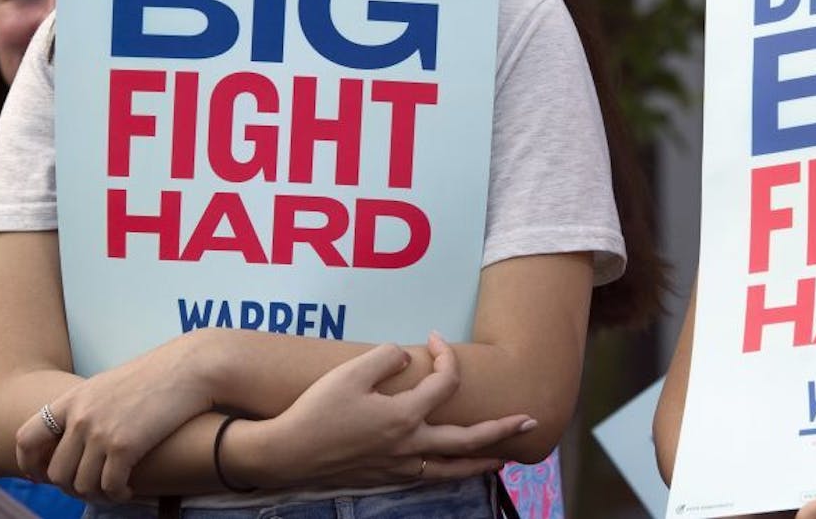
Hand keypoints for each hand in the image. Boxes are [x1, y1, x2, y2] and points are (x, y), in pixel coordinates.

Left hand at [17, 333, 212, 501]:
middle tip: (89, 488)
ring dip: (95, 494)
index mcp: (73, 398)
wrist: (191, 367)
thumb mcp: (112, 384)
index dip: (29, 464)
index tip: (41, 475)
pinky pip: (108, 486)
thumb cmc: (159, 374)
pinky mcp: (124, 446)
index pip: (27, 437)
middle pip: (56, 471)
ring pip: (80, 484)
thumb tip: (83, 434)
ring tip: (111, 491)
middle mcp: (80, 416)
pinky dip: (116, 494)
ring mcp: (100, 432)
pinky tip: (127, 490)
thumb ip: (91, 406)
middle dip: (71, 487)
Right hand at [236, 333, 535, 488]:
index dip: (447, 357)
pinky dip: (449, 473)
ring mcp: (398, 466)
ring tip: (502, 459)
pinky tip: (452, 469)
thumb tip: (409, 356)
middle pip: (467, 440)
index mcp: (405, 418)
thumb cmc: (317, 411)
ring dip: (480, 461)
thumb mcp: (351, 372)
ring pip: (451, 468)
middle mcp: (409, 446)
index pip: (445, 383)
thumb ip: (387, 357)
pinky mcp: (384, 476)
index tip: (435, 338)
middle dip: (501, 430)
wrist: (286, 454)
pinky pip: (428, 477)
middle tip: (529, 421)